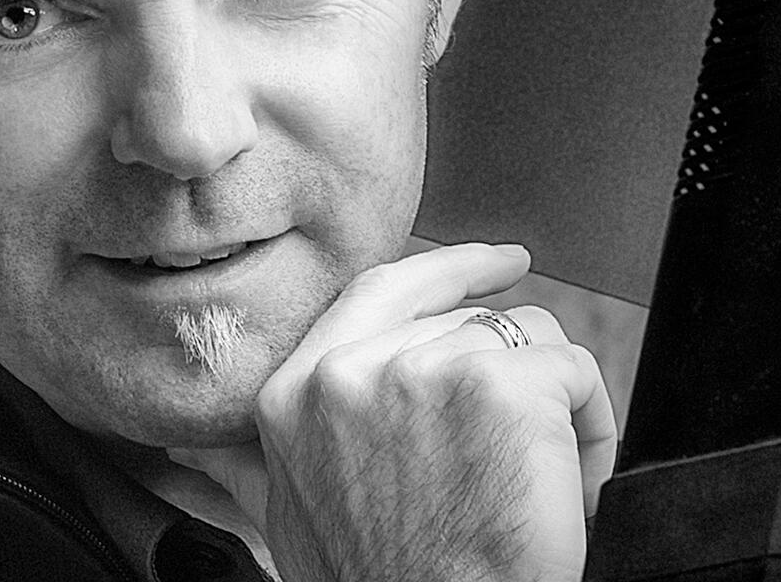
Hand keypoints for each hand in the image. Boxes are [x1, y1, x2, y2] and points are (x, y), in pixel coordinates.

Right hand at [169, 243, 615, 581]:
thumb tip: (189, 451)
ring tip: (543, 482)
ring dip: (552, 404)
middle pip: (466, 319)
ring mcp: (424, 369)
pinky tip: (573, 482)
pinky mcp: (500, 387)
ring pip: (527, 338)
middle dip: (509, 372)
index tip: (497, 262)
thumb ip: (246, 464)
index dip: (449, 270)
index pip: (380, 289)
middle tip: (519, 449)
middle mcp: (350, 371)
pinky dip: (591, 422)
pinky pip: (573, 371)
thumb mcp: (290, 517)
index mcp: (294, 392)